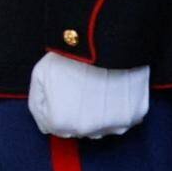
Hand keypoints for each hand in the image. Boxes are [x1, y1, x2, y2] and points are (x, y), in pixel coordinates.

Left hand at [28, 53, 149, 139]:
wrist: (106, 39)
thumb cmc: (71, 55)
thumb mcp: (41, 75)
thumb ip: (37, 103)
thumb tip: (45, 122)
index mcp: (62, 123)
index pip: (53, 126)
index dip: (55, 106)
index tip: (62, 90)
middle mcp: (88, 131)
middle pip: (78, 129)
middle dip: (76, 112)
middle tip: (81, 86)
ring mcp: (114, 125)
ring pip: (101, 126)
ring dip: (98, 113)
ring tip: (97, 87)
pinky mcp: (134, 115)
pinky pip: (123, 118)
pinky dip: (119, 108)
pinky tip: (114, 89)